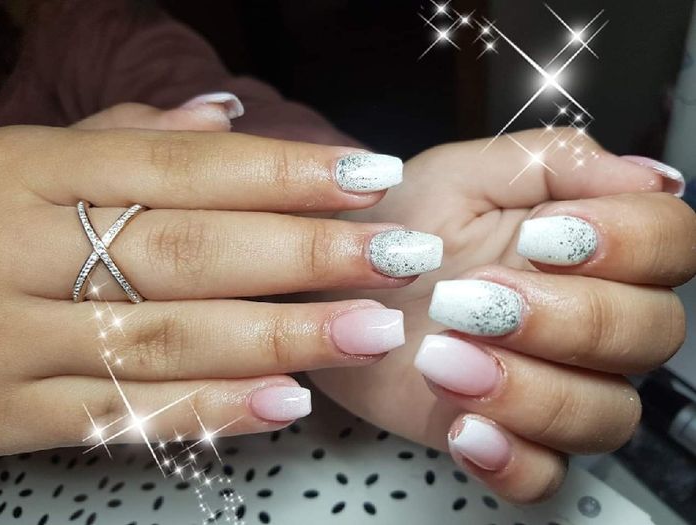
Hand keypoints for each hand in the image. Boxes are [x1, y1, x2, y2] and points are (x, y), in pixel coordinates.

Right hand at [0, 113, 445, 454]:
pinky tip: (287, 403)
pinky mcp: (7, 415)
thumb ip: (124, 136)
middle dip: (305, 253)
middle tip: (399, 256)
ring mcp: (12, 338)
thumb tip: (224, 117)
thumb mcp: (23, 156)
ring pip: (167, 336)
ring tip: (370, 331)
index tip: (371, 175)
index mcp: (31, 170)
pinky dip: (209, 410)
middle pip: (189, 249)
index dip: (285, 171)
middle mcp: (22, 248)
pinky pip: (121, 417)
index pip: (182, 165)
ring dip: (280, 336)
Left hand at [309, 129, 695, 502]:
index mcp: (587, 245)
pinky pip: (546, 475)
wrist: (337, 284)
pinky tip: (463, 427)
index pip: (670, 242)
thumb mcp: (461, 174)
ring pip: (606, 413)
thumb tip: (645, 173)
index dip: (628, 241)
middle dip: (566, 317)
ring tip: (443, 355)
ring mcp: (548, 381)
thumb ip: (553, 160)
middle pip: (650, 334)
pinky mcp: (502, 432)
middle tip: (474, 297)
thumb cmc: (400, 227)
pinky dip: (512, 460)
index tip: (544, 237)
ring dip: (532, 389)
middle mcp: (585, 318)